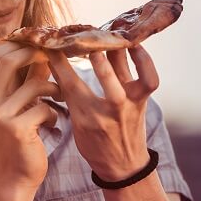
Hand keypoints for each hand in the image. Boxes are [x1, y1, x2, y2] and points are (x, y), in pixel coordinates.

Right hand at [0, 42, 59, 192]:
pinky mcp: (15, 129)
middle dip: (35, 55)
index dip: (18, 44)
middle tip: (54, 59)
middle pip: (8, 60)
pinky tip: (52, 122)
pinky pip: (43, 108)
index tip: (39, 45)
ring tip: (61, 96)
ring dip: (54, 88)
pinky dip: (54, 113)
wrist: (14, 176)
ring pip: (33, 84)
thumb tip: (42, 51)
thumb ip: (25, 78)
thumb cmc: (18, 136)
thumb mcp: (16, 104)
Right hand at [47, 45, 158, 180]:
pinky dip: (144, 60)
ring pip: (126, 75)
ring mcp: (129, 106)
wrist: (123, 166)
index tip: (51, 45)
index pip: (70, 84)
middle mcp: (109, 111)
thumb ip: (70, 93)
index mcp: (86, 118)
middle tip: (86, 39)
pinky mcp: (142, 101)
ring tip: (108, 34)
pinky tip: (134, 45)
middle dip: (96, 57)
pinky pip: (149, 78)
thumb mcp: (75, 123)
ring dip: (116, 52)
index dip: (59, 63)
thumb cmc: (95, 144)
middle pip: (105, 79)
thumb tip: (57, 61)